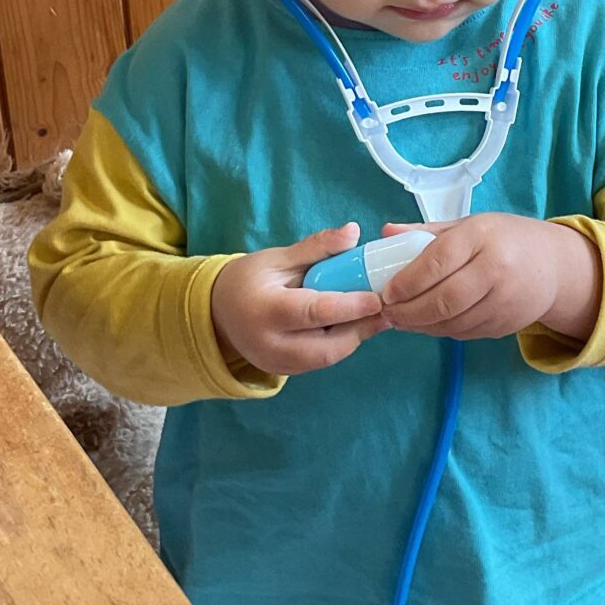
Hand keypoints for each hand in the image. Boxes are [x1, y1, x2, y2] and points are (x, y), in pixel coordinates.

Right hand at [210, 223, 382, 377]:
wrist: (217, 315)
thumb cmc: (248, 280)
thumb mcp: (278, 258)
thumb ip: (317, 248)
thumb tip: (353, 232)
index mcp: (266, 311)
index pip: (314, 312)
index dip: (349, 306)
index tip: (377, 297)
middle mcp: (271, 345)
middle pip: (327, 346)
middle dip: (360, 328)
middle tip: (386, 308)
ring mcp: (278, 364)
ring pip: (329, 357)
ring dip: (355, 337)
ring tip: (375, 315)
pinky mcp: (286, 372)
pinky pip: (322, 361)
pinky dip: (341, 343)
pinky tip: (354, 325)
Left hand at [378, 215, 601, 343]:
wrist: (554, 267)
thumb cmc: (504, 240)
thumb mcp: (469, 226)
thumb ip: (426, 232)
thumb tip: (386, 233)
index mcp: (482, 236)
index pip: (438, 261)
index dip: (409, 281)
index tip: (388, 291)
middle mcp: (496, 269)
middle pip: (444, 299)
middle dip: (409, 311)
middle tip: (388, 311)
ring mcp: (504, 301)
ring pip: (452, 322)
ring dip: (421, 325)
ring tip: (400, 319)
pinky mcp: (505, 325)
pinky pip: (464, 332)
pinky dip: (440, 330)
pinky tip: (426, 323)